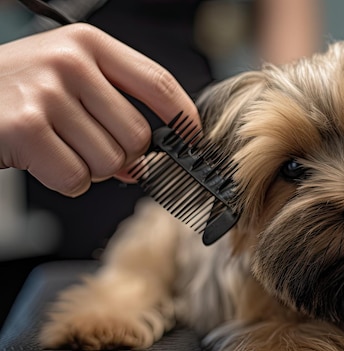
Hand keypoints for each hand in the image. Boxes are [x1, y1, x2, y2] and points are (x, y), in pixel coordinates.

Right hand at [0, 23, 199, 196]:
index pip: (157, 82)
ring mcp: (46, 93)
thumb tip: (147, 160)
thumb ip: (112, 108)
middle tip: (92, 148)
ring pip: (109, 161)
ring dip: (90, 168)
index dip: (183, 116)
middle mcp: (70, 62)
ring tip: (61, 147)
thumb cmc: (17, 91)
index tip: (193, 137)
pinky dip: (65, 180)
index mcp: (88, 45)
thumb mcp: (67, 78)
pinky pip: (76, 178)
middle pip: (137, 135)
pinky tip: (44, 159)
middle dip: (123, 156)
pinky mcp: (25, 127)